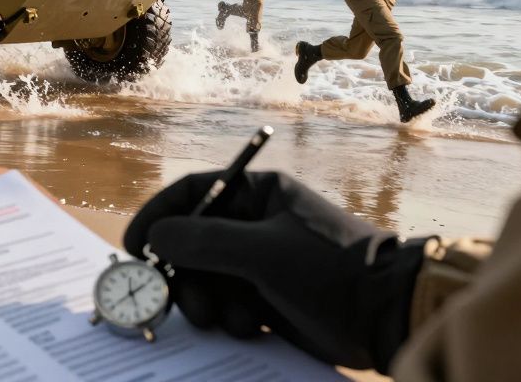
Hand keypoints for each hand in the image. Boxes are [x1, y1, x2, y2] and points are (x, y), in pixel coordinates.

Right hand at [124, 171, 425, 372]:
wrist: (386, 317)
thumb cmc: (328, 270)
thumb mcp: (261, 251)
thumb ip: (203, 241)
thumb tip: (154, 239)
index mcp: (259, 193)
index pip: (192, 194)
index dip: (158, 218)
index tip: (134, 248)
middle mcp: (256, 223)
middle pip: (192, 241)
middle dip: (180, 273)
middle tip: (170, 298)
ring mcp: (262, 262)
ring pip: (206, 278)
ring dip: (204, 300)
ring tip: (218, 318)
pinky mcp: (269, 297)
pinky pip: (228, 303)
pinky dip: (228, 317)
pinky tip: (247, 326)